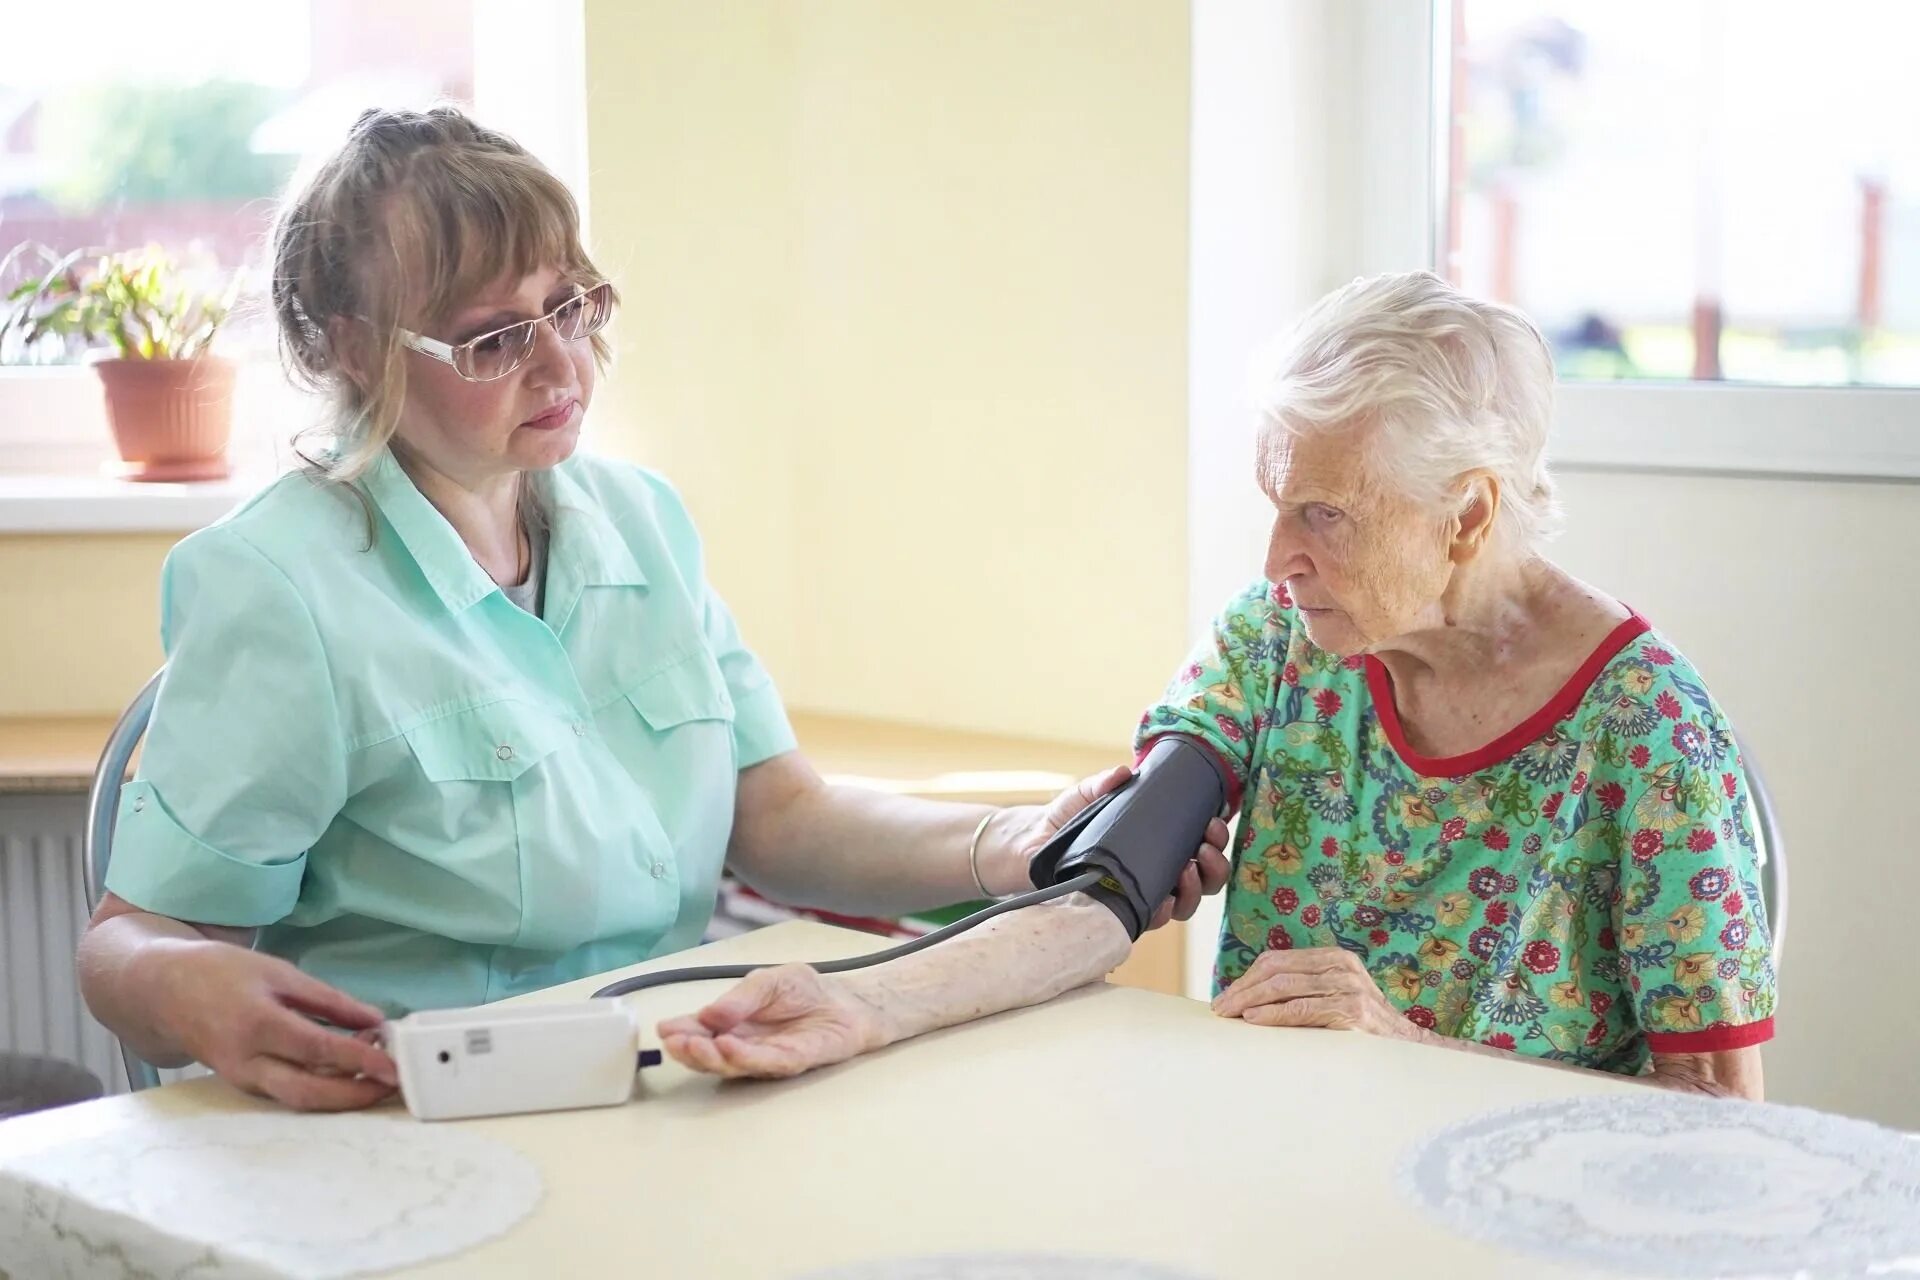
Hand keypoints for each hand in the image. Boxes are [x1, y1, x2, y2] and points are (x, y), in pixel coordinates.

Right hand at [151, 939, 397, 1109]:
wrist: (161, 991)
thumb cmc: (221, 974)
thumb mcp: (279, 973)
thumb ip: (328, 1001)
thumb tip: (374, 1021)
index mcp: (257, 1024)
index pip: (317, 1050)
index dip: (359, 1060)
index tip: (393, 1067)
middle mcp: (246, 1061)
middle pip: (307, 1092)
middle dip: (355, 1095)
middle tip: (393, 1086)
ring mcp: (241, 1078)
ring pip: (297, 1098)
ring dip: (341, 1093)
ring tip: (377, 1074)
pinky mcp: (242, 1084)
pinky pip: (286, 1092)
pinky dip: (320, 1086)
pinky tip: (346, 1071)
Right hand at [657, 964, 894, 1078]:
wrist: (847, 1001)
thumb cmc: (805, 991)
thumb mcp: (767, 981)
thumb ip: (740, 998)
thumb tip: (707, 1015)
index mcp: (732, 1023)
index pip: (700, 1032)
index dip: (680, 1033)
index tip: (663, 1030)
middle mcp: (744, 1045)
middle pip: (709, 1055)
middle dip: (689, 1050)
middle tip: (674, 1042)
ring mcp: (765, 1057)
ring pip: (731, 1064)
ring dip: (709, 1057)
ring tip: (693, 1046)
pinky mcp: (791, 1062)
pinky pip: (763, 1063)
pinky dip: (743, 1057)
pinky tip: (727, 1046)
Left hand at [996, 765, 1231, 928]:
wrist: (1028, 847)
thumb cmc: (1063, 821)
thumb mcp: (1085, 796)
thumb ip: (1103, 784)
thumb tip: (1124, 772)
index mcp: (1158, 843)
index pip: (1200, 845)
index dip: (1215, 838)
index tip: (1214, 823)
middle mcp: (1157, 872)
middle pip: (1204, 878)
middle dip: (1215, 864)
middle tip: (1204, 847)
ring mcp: (1142, 895)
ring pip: (1187, 903)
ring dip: (1197, 888)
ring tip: (1188, 869)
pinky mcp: (1121, 913)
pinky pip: (1153, 920)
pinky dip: (1166, 911)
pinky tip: (1166, 899)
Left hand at [1211, 947, 1425, 1040]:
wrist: (1410, 1051)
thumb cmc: (1365, 1031)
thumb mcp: (1336, 999)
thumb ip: (1305, 991)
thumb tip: (1251, 1001)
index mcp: (1334, 958)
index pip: (1278, 960)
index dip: (1247, 978)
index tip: (1225, 996)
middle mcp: (1341, 966)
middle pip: (1276, 970)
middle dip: (1242, 989)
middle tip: (1220, 1008)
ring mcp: (1349, 987)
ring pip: (1285, 986)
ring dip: (1250, 1000)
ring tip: (1230, 1014)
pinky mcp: (1352, 1010)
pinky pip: (1302, 1009)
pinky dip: (1274, 1014)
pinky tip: (1255, 1020)